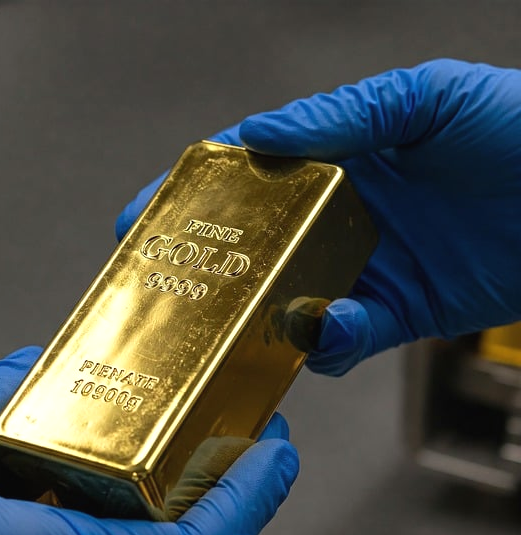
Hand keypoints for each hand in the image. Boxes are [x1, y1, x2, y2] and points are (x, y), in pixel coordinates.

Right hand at [116, 59, 520, 374]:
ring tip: (257, 319)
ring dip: (268, 317)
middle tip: (170, 286)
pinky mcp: (396, 313)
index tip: (146, 213)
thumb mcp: (426, 98)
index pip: (250, 177)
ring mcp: (364, 268)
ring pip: (291, 303)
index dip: (196, 195)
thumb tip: (259, 135)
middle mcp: (341, 219)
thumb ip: (343, 116)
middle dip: (212, 270)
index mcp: (339, 162)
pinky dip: (330, 341)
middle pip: (258, 249)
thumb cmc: (517, 129)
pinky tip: (333, 328)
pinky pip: (345, 338)